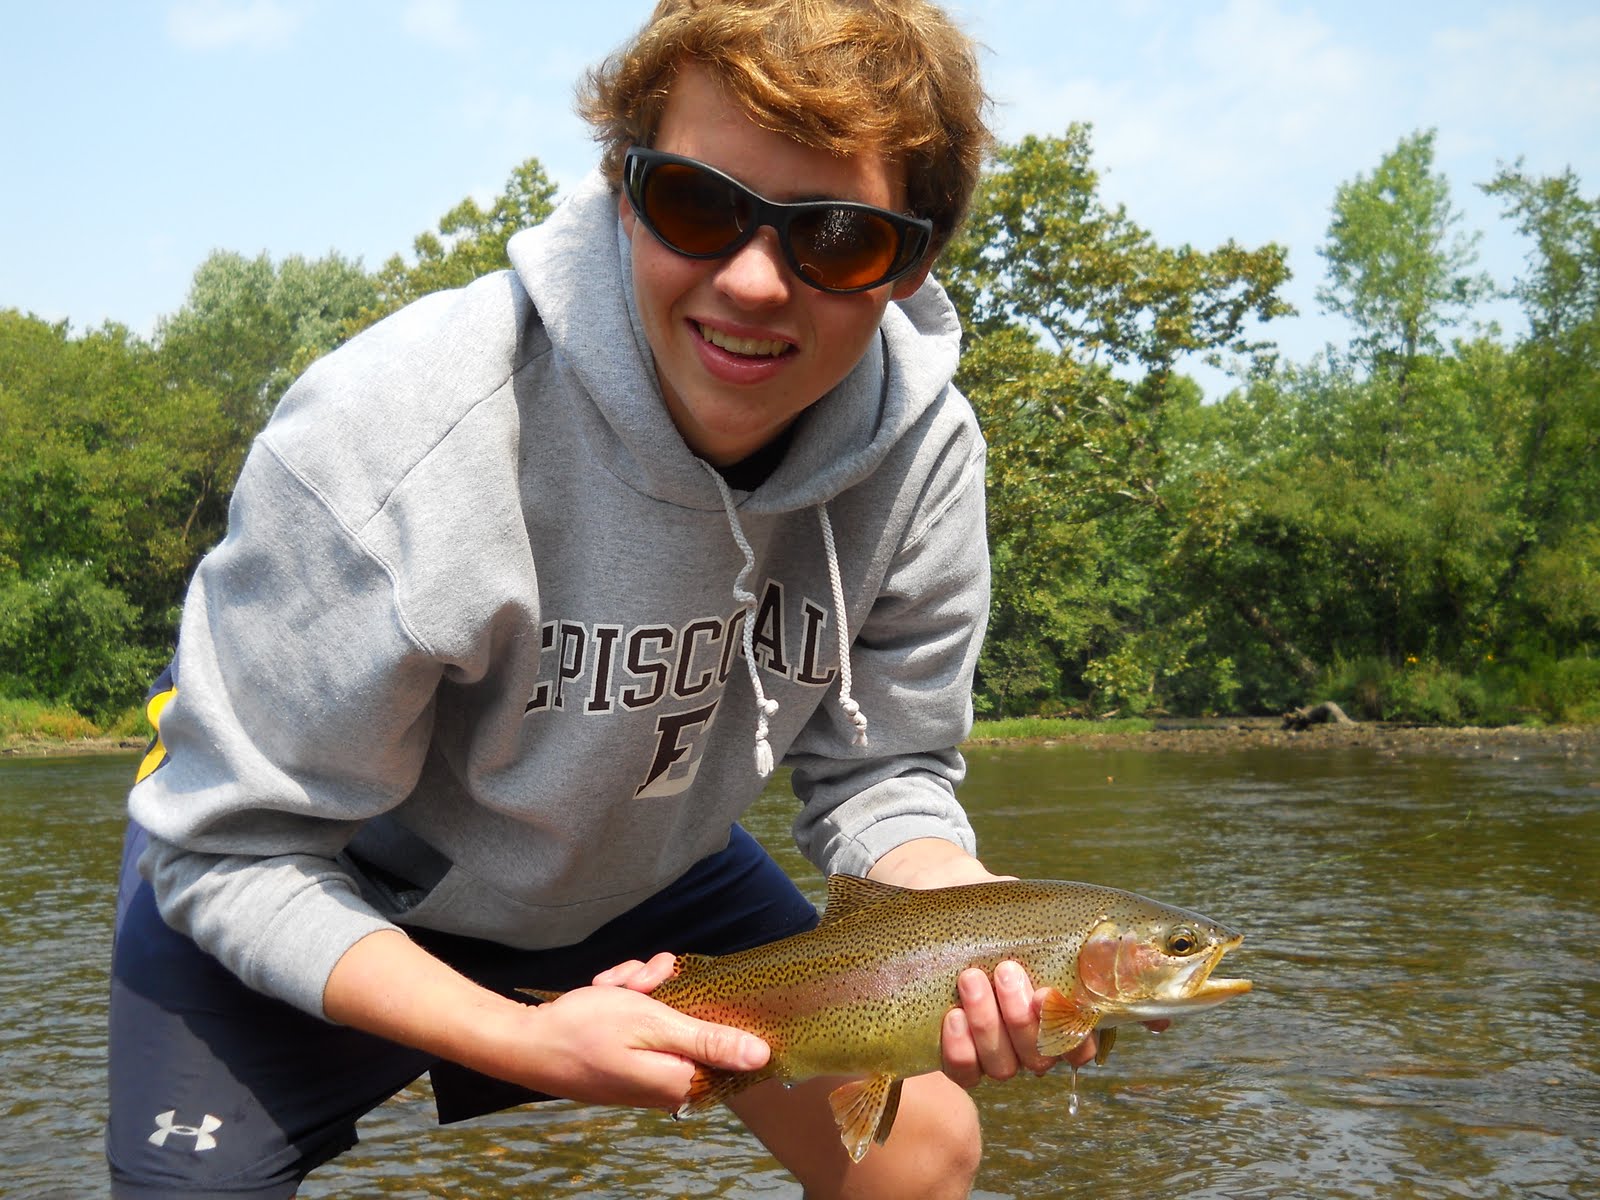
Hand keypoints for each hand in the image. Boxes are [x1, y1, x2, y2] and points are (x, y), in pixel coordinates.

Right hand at [525, 978, 769, 1108]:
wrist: (524, 1041)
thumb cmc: (586, 1031)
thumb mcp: (652, 1024)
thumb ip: (708, 1040)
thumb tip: (761, 1057)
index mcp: (681, 1080)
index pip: (725, 1046)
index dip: (706, 1008)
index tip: (677, 989)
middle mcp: (666, 1081)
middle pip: (691, 1021)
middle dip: (664, 990)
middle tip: (637, 983)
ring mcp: (644, 1070)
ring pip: (665, 1011)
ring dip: (641, 989)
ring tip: (612, 987)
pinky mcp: (626, 1058)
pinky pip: (642, 1019)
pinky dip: (625, 998)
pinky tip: (603, 991)